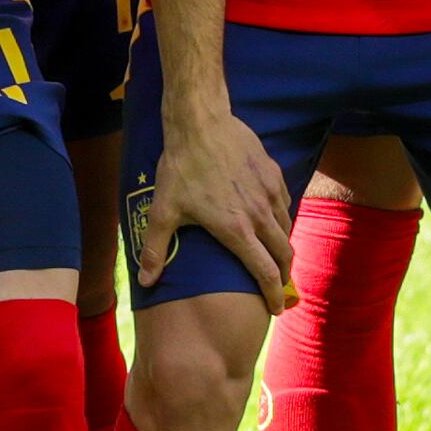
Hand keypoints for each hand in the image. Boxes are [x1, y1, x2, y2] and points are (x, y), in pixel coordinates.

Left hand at [135, 102, 294, 308]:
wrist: (200, 123)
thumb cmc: (180, 168)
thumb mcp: (162, 211)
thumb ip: (155, 250)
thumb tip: (145, 281)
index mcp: (236, 229)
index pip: (265, 272)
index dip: (273, 294)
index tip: (276, 308)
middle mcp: (259, 214)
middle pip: (284, 254)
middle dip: (284, 275)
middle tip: (278, 285)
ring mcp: (270, 192)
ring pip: (286, 227)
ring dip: (282, 245)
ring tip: (274, 254)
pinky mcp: (273, 173)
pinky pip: (285, 203)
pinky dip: (281, 217)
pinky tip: (271, 218)